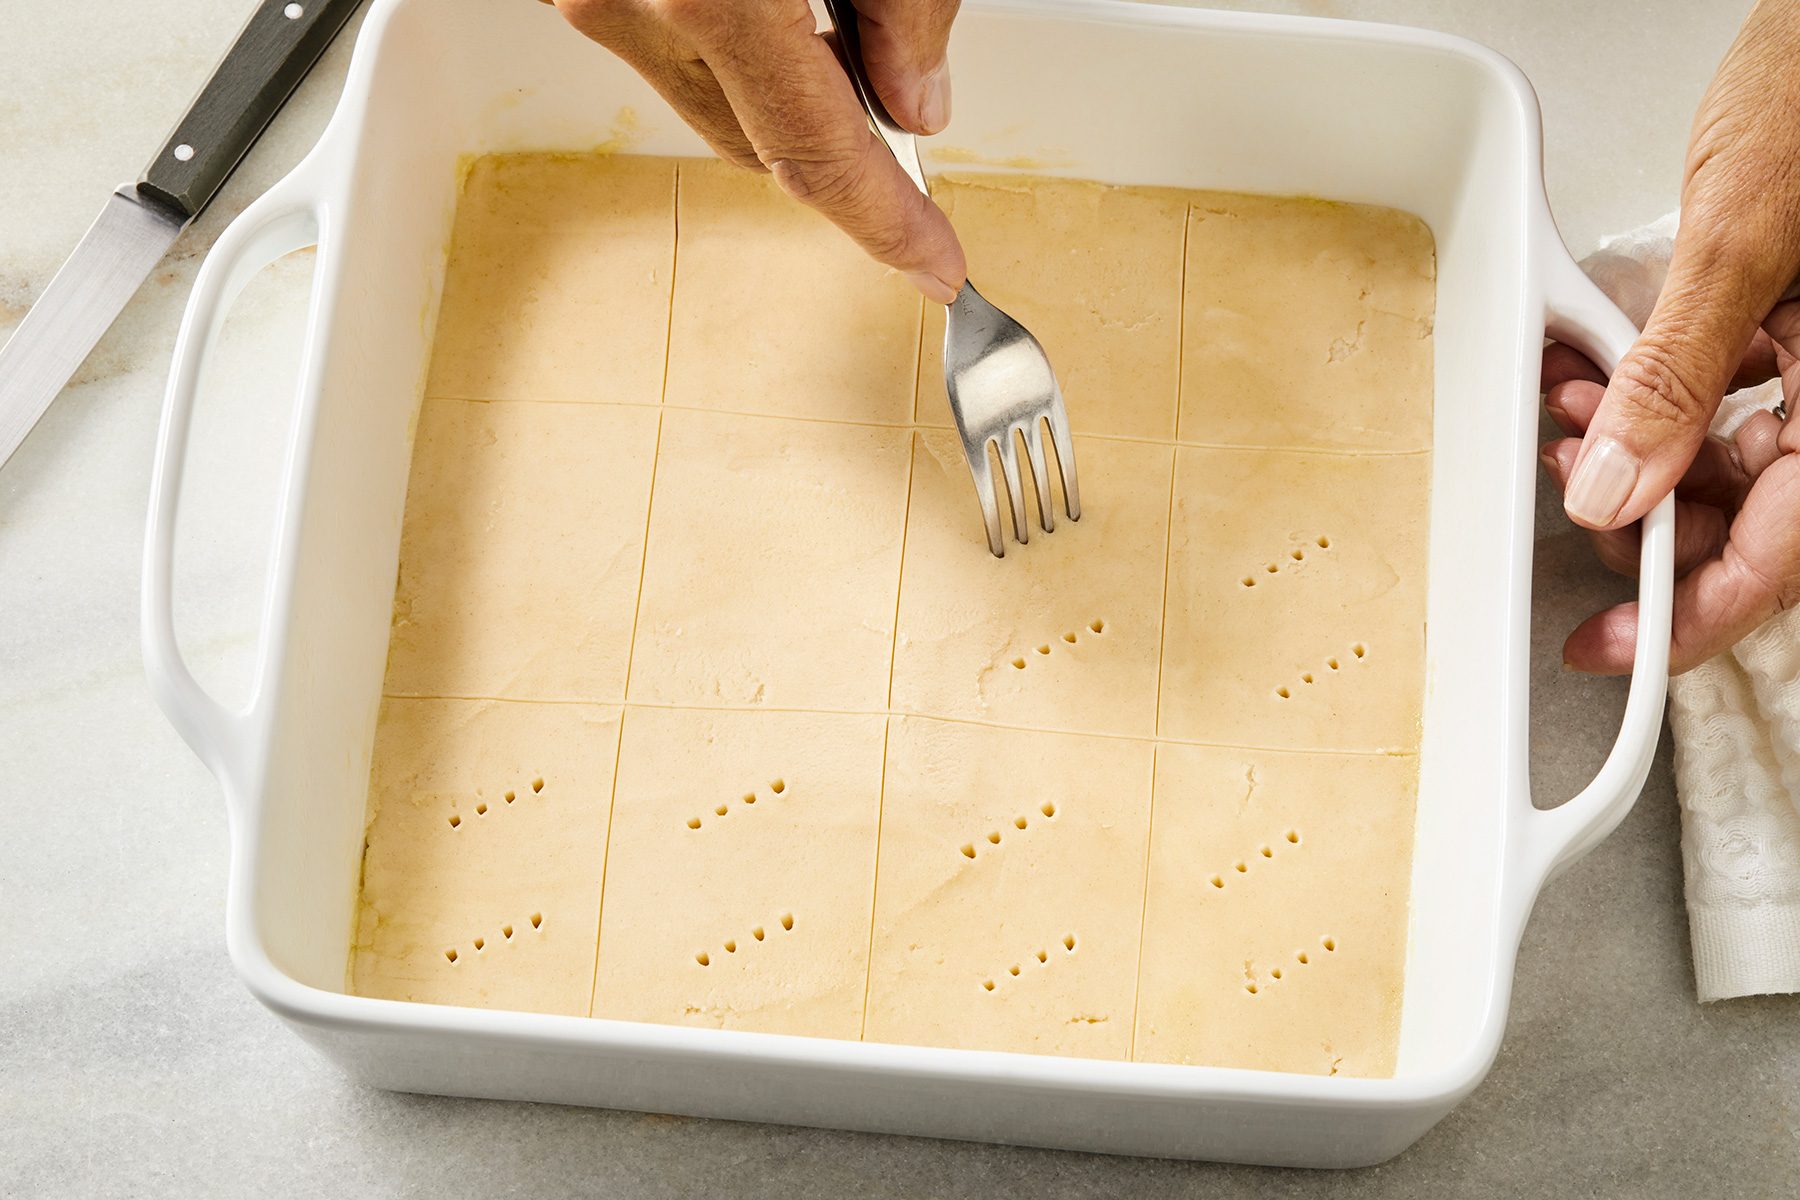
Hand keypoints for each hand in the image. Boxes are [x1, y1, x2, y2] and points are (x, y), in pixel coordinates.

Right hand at [546, 0, 966, 302]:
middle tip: (900, 97)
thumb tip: (916, 100)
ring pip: (708, 100)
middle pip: (760, 143)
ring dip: (778, 81)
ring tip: (817, 4)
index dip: (888, 223)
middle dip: (841, 141)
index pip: (819, 156)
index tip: (936, 266)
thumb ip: (904, 6)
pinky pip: (662, 46)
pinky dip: (722, 38)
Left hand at [1540, 0, 1799, 673]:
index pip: (1781, 557)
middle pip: (1748, 519)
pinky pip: (1722, 401)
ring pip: (1725, 463)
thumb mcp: (1742, 240)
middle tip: (1568, 496)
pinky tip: (1596, 380)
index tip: (1607, 649)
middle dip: (1644, 518)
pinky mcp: (1792, 332)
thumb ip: (1676, 373)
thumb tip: (1616, 489)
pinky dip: (1653, 403)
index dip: (1690, 618)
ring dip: (1635, 457)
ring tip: (1567, 417)